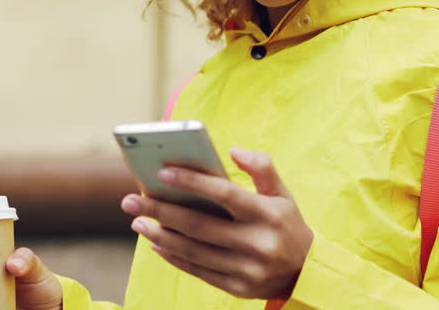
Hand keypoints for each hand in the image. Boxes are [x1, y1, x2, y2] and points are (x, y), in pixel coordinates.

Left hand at [120, 147, 312, 299]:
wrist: (307, 273)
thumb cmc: (287, 224)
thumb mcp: (283, 194)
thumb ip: (262, 167)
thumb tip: (233, 150)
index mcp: (268, 214)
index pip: (225, 194)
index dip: (192, 182)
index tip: (161, 172)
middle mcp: (257, 243)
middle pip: (200, 225)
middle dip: (161, 211)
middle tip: (131, 199)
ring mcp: (247, 269)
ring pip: (194, 251)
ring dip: (161, 236)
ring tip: (137, 221)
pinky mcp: (238, 288)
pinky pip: (198, 271)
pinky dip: (174, 257)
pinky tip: (156, 243)